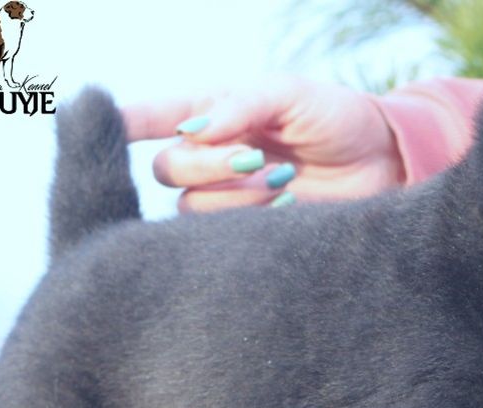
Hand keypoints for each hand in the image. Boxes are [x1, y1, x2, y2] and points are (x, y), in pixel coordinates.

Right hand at [122, 76, 404, 212]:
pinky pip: (221, 237)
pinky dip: (253, 220)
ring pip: (190, 209)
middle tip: (256, 158)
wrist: (382, 165)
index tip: (101, 123)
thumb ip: (243, 105)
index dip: (120, 122)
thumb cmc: (336, 118)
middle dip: (208, 165)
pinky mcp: (247, 235)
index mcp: (214, 114)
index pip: (153, 117)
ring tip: (283, 182)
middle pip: (166, 170)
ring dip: (236, 196)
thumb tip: (197, 129)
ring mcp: (228, 198)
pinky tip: (287, 207)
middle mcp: (211, 157)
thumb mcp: (292, 96)